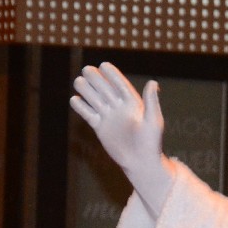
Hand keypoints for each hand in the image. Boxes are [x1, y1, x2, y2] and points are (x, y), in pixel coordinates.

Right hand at [71, 62, 173, 215]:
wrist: (141, 162)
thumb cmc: (151, 142)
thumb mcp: (153, 121)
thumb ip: (151, 102)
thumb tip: (153, 82)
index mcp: (133, 104)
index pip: (120, 85)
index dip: (112, 75)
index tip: (104, 65)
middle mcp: (119, 108)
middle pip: (105, 90)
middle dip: (96, 80)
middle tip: (86, 69)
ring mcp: (109, 117)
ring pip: (95, 100)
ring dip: (87, 91)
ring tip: (78, 81)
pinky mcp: (100, 128)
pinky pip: (89, 114)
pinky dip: (81, 108)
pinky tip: (74, 100)